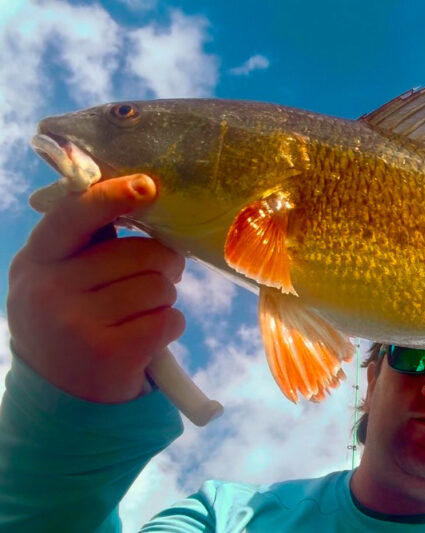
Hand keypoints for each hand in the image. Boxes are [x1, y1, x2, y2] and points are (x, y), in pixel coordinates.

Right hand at [6, 175, 185, 402]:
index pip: (75, 216)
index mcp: (36, 261)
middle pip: (139, 254)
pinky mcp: (109, 354)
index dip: (114, 197)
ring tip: (142, 314)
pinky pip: (168, 320)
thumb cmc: (74, 321)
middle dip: (162, 265)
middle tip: (159, 279)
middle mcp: (48, 290)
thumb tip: (139, 191)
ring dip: (164, 300)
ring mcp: (75, 324)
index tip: (147, 186)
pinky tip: (148, 338)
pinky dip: (170, 327)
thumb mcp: (60, 278)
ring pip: (158, 287)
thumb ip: (87, 241)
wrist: (63, 398)